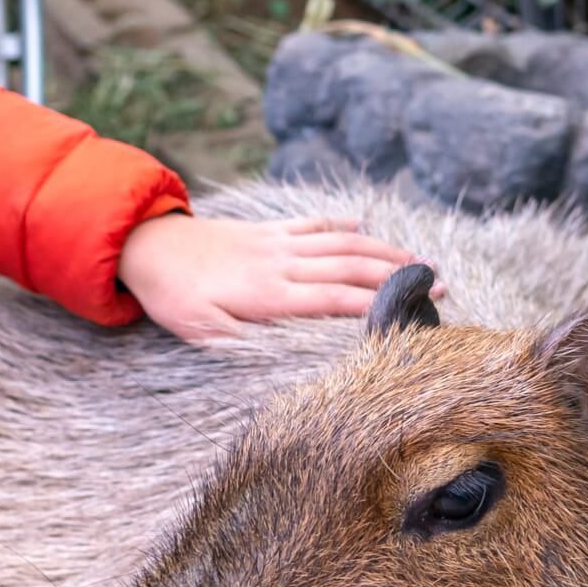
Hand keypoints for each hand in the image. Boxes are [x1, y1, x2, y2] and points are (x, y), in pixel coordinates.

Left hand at [117, 213, 428, 342]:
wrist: (144, 243)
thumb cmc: (172, 295)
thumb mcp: (199, 332)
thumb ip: (239, 344)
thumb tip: (275, 362)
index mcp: (269, 292)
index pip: (334, 298)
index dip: (377, 303)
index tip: (415, 310)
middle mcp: (282, 262)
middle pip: (352, 266)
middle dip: (400, 275)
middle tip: (443, 286)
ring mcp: (277, 242)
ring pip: (341, 241)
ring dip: (384, 250)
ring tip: (422, 261)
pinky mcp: (267, 230)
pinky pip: (312, 224)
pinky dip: (342, 225)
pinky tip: (364, 227)